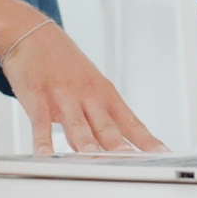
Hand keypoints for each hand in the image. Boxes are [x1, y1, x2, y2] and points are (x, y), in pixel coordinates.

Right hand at [0, 18, 168, 153]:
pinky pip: (41, 123)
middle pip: (107, 128)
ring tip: (95, 162)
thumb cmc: (63, 63)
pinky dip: (44, 140)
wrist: (33, 33)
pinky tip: (46, 155)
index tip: (164, 155)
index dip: (148, 141)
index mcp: (105, 94)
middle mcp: (88, 95)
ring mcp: (63, 96)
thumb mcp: (90, 85)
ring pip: (78, 126)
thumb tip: (119, 147)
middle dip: (121, 149)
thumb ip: (101, 119)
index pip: (131, 123)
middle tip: (135, 164)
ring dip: (87, 145)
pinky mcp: (37, 97)